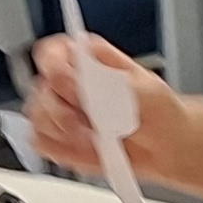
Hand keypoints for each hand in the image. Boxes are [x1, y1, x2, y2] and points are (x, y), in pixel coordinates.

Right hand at [27, 35, 188, 185]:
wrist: (165, 146)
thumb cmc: (158, 111)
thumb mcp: (146, 91)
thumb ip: (109, 84)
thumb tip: (80, 82)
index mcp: (87, 59)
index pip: (51, 53)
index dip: (53, 67)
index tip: (71, 86)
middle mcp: (67, 82)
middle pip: (40, 90)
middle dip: (62, 112)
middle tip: (90, 123)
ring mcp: (58, 111)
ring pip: (38, 119)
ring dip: (64, 133)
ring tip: (94, 138)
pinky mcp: (56, 138)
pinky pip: (41, 143)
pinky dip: (61, 149)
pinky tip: (86, 149)